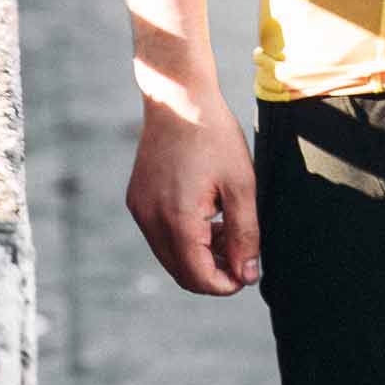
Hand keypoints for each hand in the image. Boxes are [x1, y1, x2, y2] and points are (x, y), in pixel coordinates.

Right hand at [126, 87, 259, 295]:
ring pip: (170, 256)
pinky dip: (183, 237)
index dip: (226, 285)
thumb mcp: (242, 184)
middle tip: (241, 254)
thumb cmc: (214, 136)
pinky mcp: (136, 199)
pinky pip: (160, 235)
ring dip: (199, 255)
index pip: (199, 278)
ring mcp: (140, 210)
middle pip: (182, 273)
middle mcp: (151, 220)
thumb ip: (245, 235)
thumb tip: (248, 276)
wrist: (178, 98)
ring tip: (227, 230)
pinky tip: (206, 215)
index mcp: (178, 219)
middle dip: (213, 272)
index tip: (247, 273)